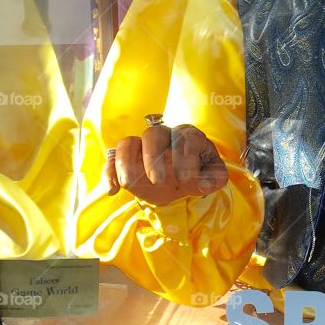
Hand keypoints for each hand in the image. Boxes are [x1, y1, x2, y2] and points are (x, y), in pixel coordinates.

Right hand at [104, 123, 228, 205]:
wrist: (180, 178)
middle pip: (154, 134)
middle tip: (159, 181)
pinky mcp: (126, 159)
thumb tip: (205, 184)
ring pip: (129, 142)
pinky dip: (109, 172)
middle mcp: (164, 136)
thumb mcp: (211, 176)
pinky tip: (112, 190)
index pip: (186, 137)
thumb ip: (215, 178)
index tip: (185, 179)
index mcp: (188, 136)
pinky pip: (111, 159)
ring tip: (129, 184)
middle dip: (154, 157)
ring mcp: (142, 147)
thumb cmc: (198, 172)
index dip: (185, 156)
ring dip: (126, 162)